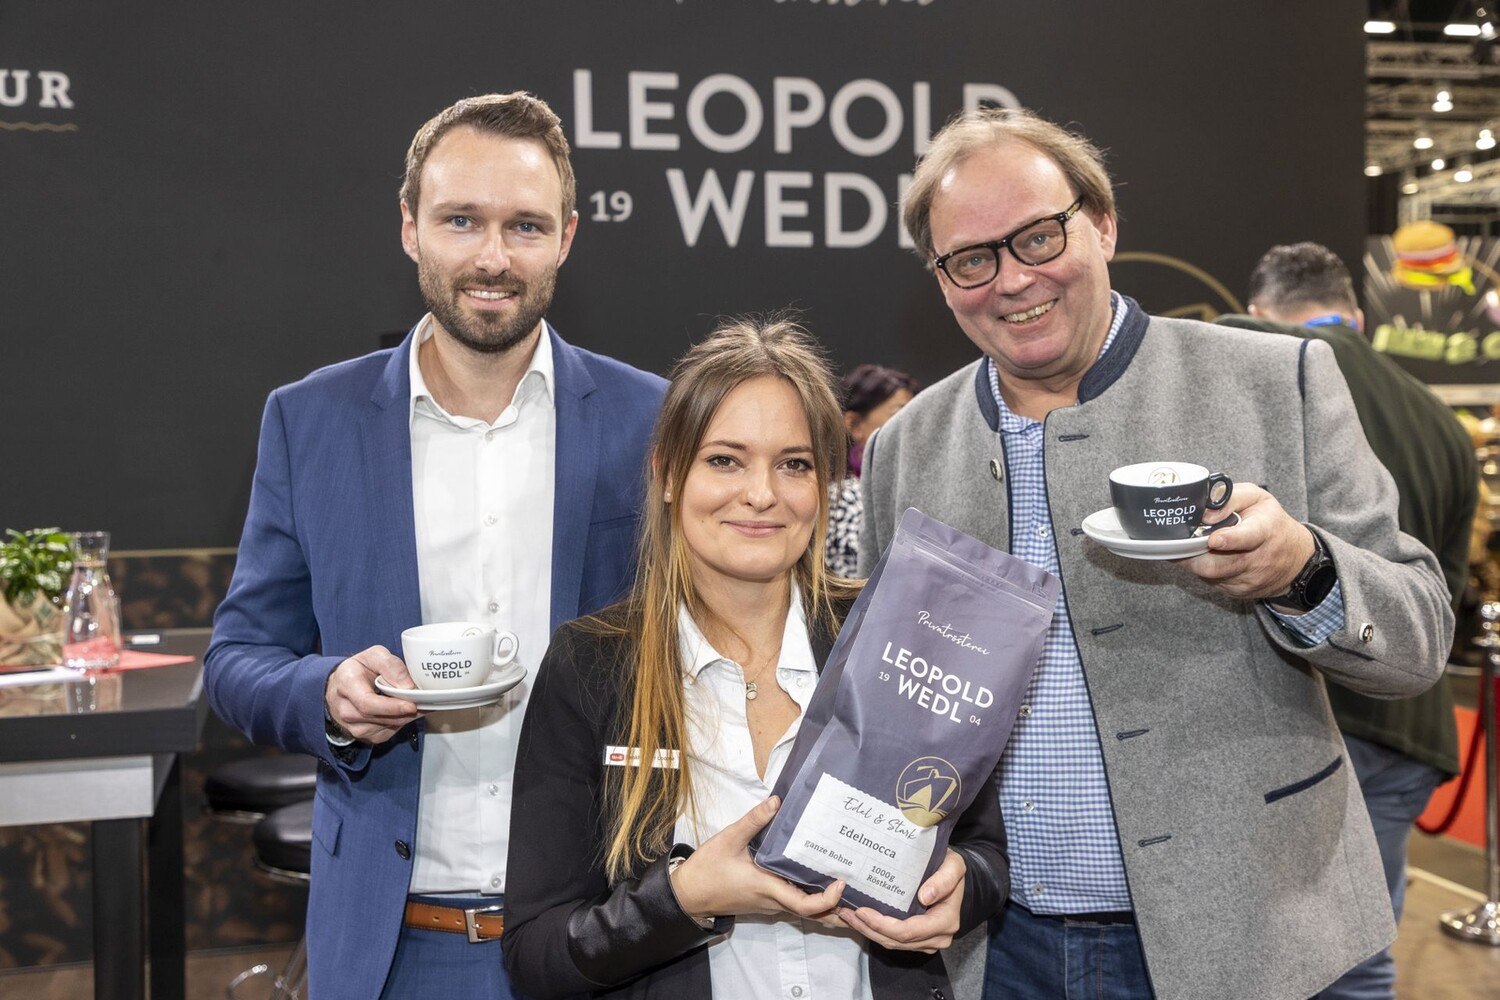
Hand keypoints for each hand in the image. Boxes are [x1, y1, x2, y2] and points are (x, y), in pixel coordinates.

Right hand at [324, 645, 420, 743]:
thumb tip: (408, 686)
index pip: (368, 703)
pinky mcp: (364, 736)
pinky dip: (401, 721)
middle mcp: (345, 709)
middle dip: (406, 711)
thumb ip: (391, 665)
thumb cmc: (359, 669)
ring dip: (406, 716)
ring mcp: (353, 726)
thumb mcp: (374, 656)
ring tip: (417, 703)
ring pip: (388, 726)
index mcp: (346, 684)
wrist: (342, 686)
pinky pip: (388, 732)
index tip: (412, 705)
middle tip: (425, 702)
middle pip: (380, 718)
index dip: (392, 707)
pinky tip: (404, 710)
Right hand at [669, 796, 844, 922]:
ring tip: (848, 889)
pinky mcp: (765, 902)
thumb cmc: (707, 869)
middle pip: (813, 913)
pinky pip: (794, 904)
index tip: (841, 883)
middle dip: (837, 908)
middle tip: (860, 894)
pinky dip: (812, 900)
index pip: (805, 904)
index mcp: (767, 888)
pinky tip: (820, 883)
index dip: (827, 899)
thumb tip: (777, 801)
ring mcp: (769, 905)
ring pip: (804, 911)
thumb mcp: (728, 840)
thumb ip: (753, 821)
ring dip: (827, 905)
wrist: (687, 895)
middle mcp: (773, 902)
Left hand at [839, 848, 964, 952]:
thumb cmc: (950, 867)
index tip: (862, 911)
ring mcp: (928, 941)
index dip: (883, 924)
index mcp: (946, 921)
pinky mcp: (918, 940)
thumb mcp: (953, 866)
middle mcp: (938, 936)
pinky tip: (859, 919)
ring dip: (868, 931)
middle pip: (897, 941)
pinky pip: (894, 940)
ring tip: (847, 915)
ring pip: (892, 943)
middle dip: (869, 928)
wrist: (951, 874)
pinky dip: (875, 930)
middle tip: (847, 912)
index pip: (910, 930)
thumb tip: (925, 897)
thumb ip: (943, 880)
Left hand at [1179, 483, 1315, 600]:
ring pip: (1210, 576)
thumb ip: (1230, 498)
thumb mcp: (1257, 499)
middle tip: (1179, 541)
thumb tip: (1204, 513)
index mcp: (1264, 531)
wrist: (1296, 560)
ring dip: (1193, 561)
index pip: (1247, 537)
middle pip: (1218, 565)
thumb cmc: (1271, 524)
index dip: (1229, 540)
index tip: (1213, 540)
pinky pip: (1211, 582)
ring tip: (1189, 546)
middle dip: (1193, 554)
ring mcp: (1248, 580)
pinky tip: (1204, 557)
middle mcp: (1257, 560)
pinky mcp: (1239, 592)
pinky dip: (1202, 570)